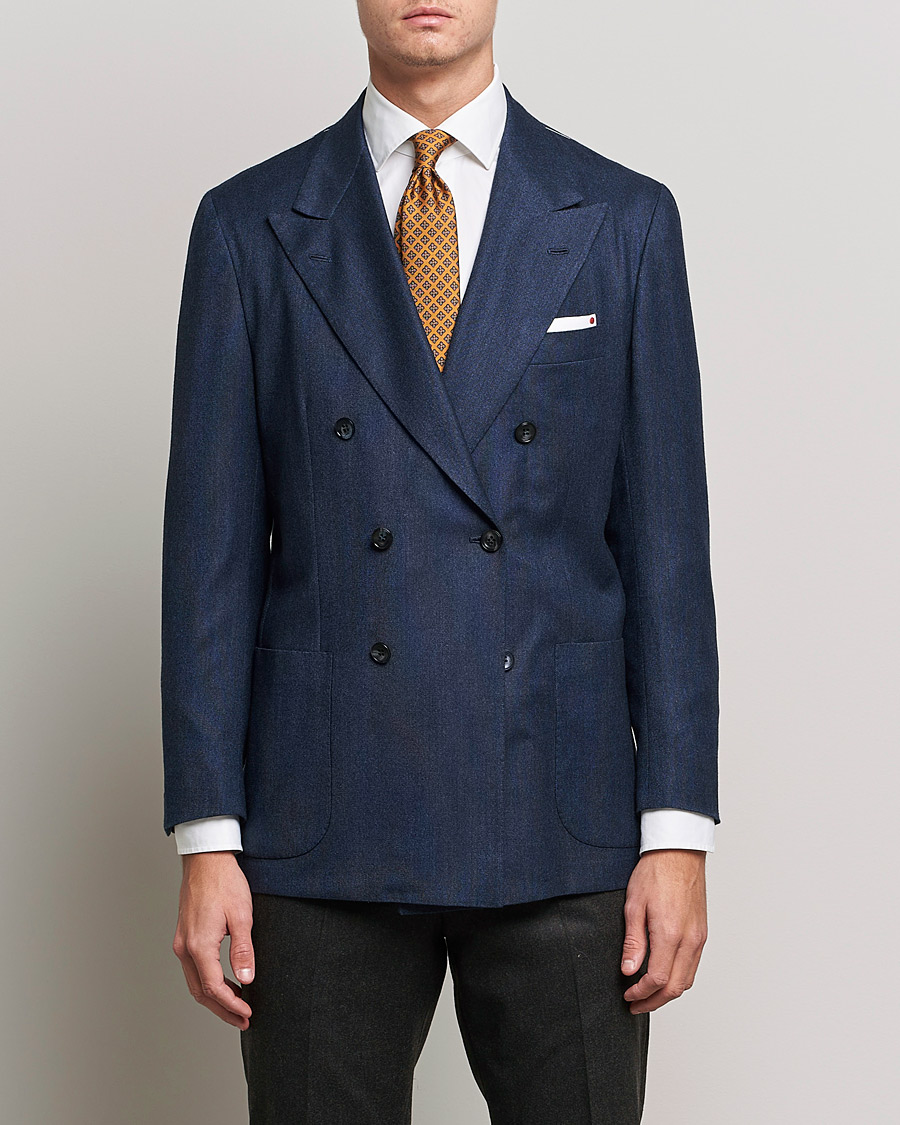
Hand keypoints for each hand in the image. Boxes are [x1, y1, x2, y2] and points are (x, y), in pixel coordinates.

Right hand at [172, 852, 254, 1027]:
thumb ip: (243, 950)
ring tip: (237, 1005)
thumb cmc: (224, 882)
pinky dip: (208, 982)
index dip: (231, 1005)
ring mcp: (181, 942)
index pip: (213, 988)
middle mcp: (185, 947)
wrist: (206, 859)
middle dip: (222, 1009)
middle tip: (243, 1020)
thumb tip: (246, 980)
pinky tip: (225, 982)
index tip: (247, 1014)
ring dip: (215, 998)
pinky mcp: (184, 935)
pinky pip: (193, 968)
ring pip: (195, 982)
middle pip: (200, 992)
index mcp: (199, 945)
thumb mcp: (242, 916)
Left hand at [620, 849, 707, 1013]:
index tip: (627, 994)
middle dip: (654, 1001)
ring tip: (647, 995)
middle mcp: (690, 940)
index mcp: (670, 934)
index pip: (657, 979)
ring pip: (686, 980)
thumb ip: (633, 942)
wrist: (678, 852)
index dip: (640, 993)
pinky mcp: (703, 933)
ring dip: (667, 993)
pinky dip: (678, 978)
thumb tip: (628, 970)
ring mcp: (699, 938)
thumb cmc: (655, 872)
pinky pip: (693, 966)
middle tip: (635, 1005)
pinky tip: (664, 976)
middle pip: (675, 987)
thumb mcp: (634, 905)